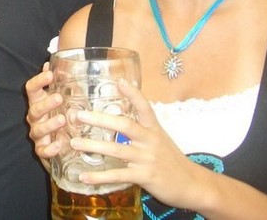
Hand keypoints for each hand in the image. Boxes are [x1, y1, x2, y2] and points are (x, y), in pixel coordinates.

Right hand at [25, 64, 67, 166]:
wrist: (60, 144)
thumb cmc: (60, 114)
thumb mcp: (64, 98)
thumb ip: (62, 83)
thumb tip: (61, 65)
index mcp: (38, 102)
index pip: (32, 89)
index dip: (39, 81)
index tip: (50, 74)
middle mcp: (35, 117)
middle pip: (35, 109)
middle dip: (46, 104)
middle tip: (59, 98)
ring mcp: (37, 134)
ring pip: (38, 129)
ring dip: (49, 125)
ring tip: (62, 120)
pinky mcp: (41, 150)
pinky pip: (42, 150)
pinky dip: (50, 148)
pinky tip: (59, 144)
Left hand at [69, 79, 201, 210]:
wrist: (192, 184)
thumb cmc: (170, 159)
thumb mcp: (159, 138)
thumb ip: (141, 128)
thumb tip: (116, 119)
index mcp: (154, 129)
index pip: (144, 107)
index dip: (133, 94)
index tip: (119, 81)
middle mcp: (150, 141)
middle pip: (125, 126)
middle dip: (100, 120)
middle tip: (79, 115)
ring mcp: (147, 159)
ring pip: (116, 150)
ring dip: (93, 146)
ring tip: (74, 143)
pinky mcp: (144, 176)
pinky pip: (118, 176)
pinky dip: (99, 176)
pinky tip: (84, 176)